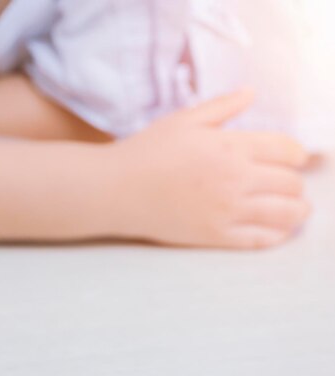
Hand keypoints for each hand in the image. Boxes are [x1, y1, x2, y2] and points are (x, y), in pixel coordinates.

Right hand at [111, 90, 309, 248]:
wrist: (117, 190)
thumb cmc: (147, 152)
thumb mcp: (185, 119)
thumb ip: (223, 107)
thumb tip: (251, 93)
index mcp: (231, 147)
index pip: (285, 150)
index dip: (298, 154)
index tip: (297, 159)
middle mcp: (236, 180)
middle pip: (290, 184)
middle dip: (297, 183)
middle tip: (293, 185)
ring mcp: (227, 212)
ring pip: (283, 215)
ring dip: (298, 212)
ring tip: (300, 210)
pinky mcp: (216, 237)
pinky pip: (260, 240)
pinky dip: (277, 236)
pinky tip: (281, 231)